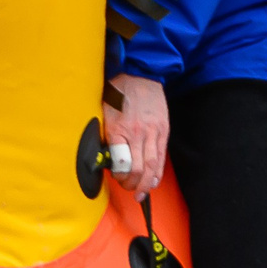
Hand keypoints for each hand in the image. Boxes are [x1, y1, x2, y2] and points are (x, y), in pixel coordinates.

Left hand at [101, 73, 170, 193]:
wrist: (139, 74)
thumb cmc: (117, 93)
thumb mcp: (103, 113)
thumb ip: (106, 136)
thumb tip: (104, 158)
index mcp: (119, 128)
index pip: (121, 163)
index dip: (119, 175)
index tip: (115, 176)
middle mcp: (137, 132)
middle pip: (138, 169)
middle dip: (132, 184)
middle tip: (128, 189)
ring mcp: (153, 132)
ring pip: (152, 166)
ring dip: (147, 184)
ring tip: (141, 193)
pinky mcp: (163, 130)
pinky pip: (161, 157)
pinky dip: (157, 173)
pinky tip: (153, 181)